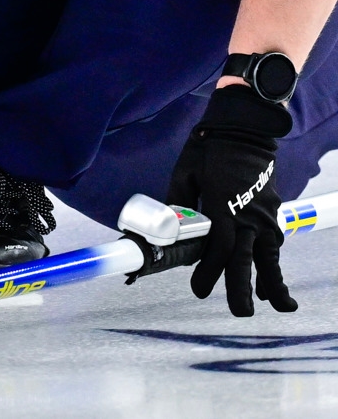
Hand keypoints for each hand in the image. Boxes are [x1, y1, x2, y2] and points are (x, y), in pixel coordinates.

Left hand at [166, 85, 296, 316]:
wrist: (242, 128)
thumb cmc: (208, 150)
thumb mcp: (183, 175)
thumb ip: (177, 204)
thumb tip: (165, 227)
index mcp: (223, 208)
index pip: (218, 251)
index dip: (208, 274)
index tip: (199, 291)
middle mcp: (247, 216)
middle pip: (247, 261)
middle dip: (243, 289)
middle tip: (241, 314)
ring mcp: (264, 213)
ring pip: (270, 255)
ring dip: (272, 280)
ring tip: (277, 304)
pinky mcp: (272, 208)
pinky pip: (274, 240)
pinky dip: (274, 258)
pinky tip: (272, 272)